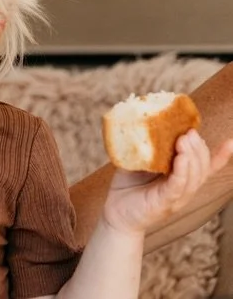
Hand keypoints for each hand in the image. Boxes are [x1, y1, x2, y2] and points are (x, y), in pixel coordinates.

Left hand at [102, 130, 232, 234]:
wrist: (114, 214)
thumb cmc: (127, 186)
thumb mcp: (139, 162)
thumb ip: (146, 147)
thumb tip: (143, 122)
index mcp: (182, 179)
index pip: (207, 167)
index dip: (221, 156)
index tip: (231, 142)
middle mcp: (184, 188)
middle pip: (202, 167)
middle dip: (199, 148)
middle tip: (190, 131)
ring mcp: (176, 197)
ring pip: (194, 176)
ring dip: (192, 155)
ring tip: (186, 139)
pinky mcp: (164, 202)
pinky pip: (178, 186)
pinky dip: (182, 171)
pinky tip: (181, 158)